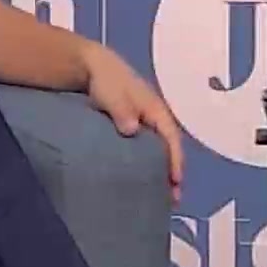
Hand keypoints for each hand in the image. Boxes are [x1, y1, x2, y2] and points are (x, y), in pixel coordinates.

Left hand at [81, 42, 186, 202]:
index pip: (171, 138)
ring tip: (163, 197)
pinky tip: (145, 180)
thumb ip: (123, 110)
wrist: (90, 67)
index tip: (176, 181)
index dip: (175, 160)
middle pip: (169, 149)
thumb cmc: (105, 80)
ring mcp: (145, 124)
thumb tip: (132, 130)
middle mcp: (155, 118)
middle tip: (173, 199)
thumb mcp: (113, 93)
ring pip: (160, 151)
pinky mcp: (134, 128)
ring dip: (163, 172)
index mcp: (156, 109)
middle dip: (173, 173)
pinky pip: (148, 149)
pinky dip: (151, 165)